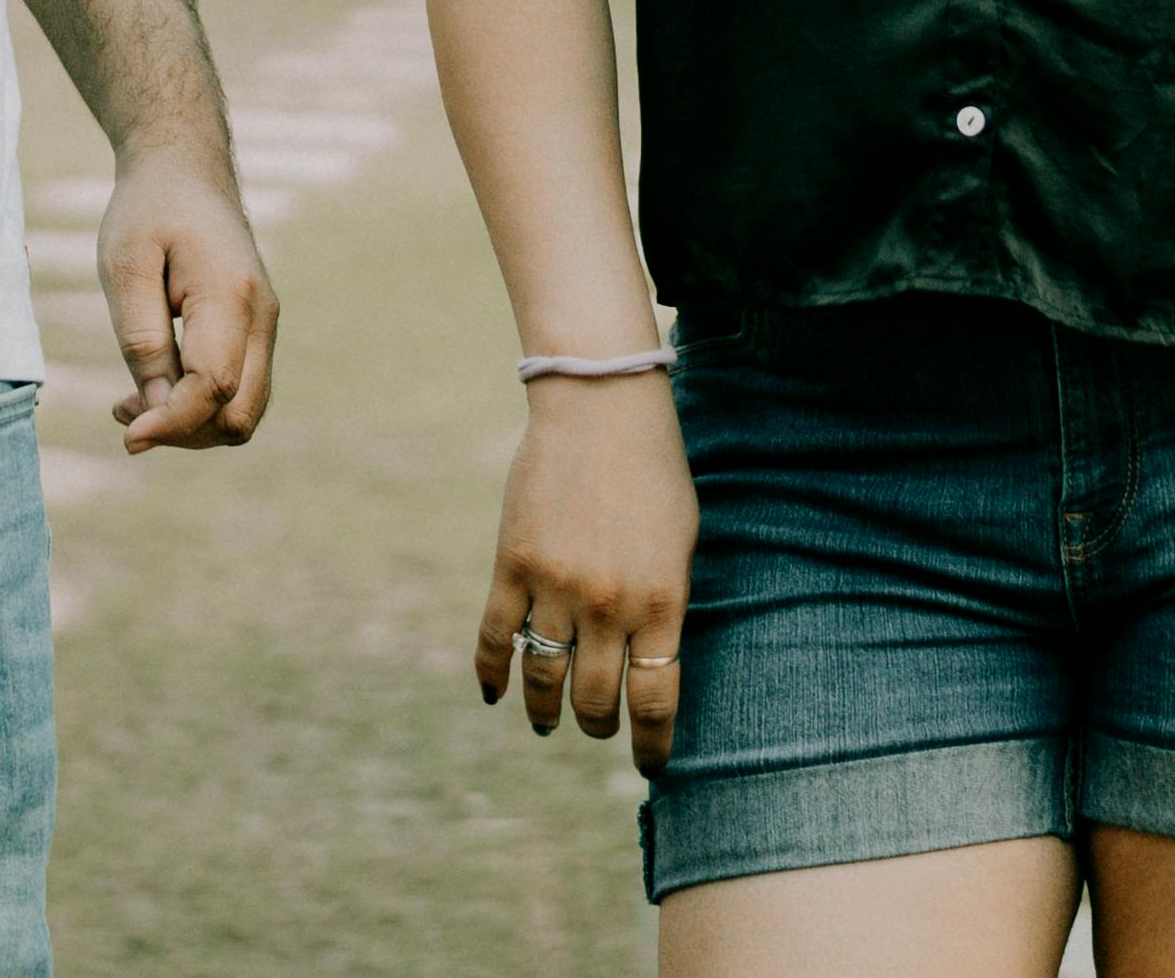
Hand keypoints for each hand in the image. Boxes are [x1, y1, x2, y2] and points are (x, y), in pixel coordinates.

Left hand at [102, 153, 276, 449]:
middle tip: (123, 413)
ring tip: (128, 403)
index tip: (126, 435)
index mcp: (231, 294)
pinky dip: (199, 407)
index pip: (214, 386)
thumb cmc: (149, 211)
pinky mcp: (255, 332)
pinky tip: (153, 388)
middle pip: (240, 415)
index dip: (171, 422)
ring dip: (189, 424)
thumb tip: (154, 409)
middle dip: (183, 432)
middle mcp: (262, 316)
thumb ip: (142, 339)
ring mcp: (264, 326)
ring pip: (243, 412)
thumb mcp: (125, 265)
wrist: (186, 171)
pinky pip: (238, 391)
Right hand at [471, 373, 691, 769]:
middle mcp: (609, 605)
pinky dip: (493, 675)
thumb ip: (666, 605)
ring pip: (544, 679)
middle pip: (597, 700)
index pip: (655, 701)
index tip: (651, 766)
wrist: (602, 407)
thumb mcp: (681, 543)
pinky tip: (496, 694)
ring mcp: (556, 587)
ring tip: (548, 721)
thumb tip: (651, 664)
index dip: (652, 745)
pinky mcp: (513, 565)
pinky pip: (496, 639)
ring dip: (546, 710)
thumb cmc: (654, 473)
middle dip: (598, 727)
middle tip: (596, 729)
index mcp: (662, 602)